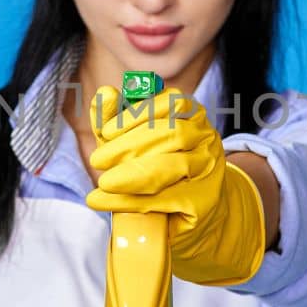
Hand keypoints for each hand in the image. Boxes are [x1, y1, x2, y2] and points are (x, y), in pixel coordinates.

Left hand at [85, 85, 265, 285]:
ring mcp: (210, 170)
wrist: (192, 214)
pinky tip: (105, 201)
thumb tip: (105, 93)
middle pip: (171, 134)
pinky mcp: (204, 201)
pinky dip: (130, 200)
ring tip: (103, 182)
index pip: (170, 103)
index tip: (106, 132)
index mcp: (192, 115)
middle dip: (128, 146)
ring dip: (131, 174)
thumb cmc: (158, 171)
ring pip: (172, 166)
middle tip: (96, 160)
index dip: (136, 115)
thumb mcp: (131, 143)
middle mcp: (206, 138)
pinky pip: (166, 198)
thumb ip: (116, 119)